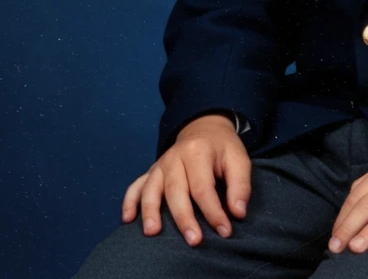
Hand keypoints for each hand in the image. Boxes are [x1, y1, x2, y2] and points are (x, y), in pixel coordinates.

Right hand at [121, 113, 250, 246]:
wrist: (203, 128)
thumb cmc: (223, 148)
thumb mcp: (239, 159)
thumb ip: (240, 185)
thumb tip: (238, 213)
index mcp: (198, 152)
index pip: (203, 187)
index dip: (214, 212)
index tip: (225, 231)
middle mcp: (174, 157)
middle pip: (176, 190)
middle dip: (184, 218)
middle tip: (194, 240)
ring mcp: (160, 164)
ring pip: (151, 189)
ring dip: (151, 211)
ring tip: (153, 232)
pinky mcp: (151, 171)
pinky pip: (136, 186)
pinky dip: (129, 201)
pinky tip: (128, 219)